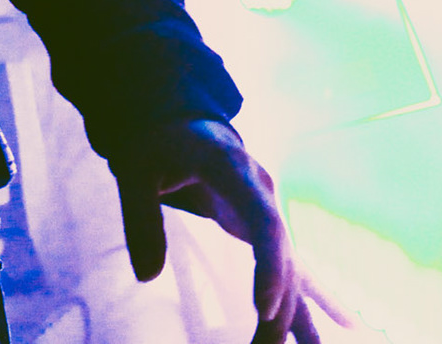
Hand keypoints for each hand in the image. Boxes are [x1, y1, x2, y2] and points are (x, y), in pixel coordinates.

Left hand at [112, 119, 353, 342]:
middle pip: (283, 253)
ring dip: (288, 313)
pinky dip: (294, 305)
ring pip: (289, 267)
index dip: (270, 264)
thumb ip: (140, 219)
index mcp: (235, 170)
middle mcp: (263, 192)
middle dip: (278, 304)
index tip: (263, 306)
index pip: (264, 222)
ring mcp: (268, 210)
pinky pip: (285, 269)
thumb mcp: (134, 169)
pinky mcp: (262, 227)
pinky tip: (306, 341)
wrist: (179, 120)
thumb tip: (147, 276)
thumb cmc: (156, 142)